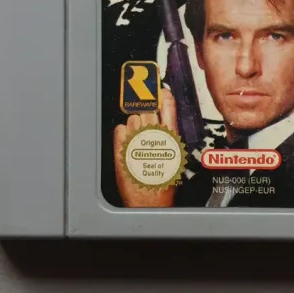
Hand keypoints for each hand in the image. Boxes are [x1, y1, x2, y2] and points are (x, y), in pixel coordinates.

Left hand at [113, 88, 177, 207]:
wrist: (148, 200)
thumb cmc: (162, 182)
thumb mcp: (174, 156)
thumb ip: (168, 136)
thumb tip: (163, 119)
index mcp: (169, 137)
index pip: (167, 106)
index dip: (162, 96)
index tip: (159, 91)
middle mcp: (153, 136)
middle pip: (147, 109)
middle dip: (145, 113)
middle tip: (144, 121)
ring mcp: (136, 140)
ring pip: (132, 118)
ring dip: (133, 125)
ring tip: (137, 139)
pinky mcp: (122, 147)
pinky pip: (119, 129)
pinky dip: (122, 133)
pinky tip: (127, 143)